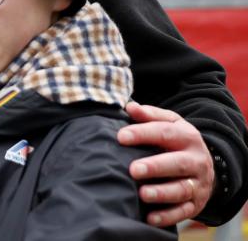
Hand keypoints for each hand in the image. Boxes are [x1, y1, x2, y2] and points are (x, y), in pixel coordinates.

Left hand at [117, 101, 214, 225]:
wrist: (204, 165)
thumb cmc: (176, 141)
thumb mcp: (170, 123)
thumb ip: (149, 115)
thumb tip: (129, 107)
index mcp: (187, 137)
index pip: (165, 133)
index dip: (143, 134)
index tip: (121, 136)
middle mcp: (196, 160)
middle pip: (178, 163)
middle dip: (156, 166)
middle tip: (133, 169)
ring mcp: (198, 183)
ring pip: (182, 189)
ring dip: (162, 193)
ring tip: (142, 194)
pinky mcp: (195, 204)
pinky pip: (183, 212)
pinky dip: (167, 216)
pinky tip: (150, 218)